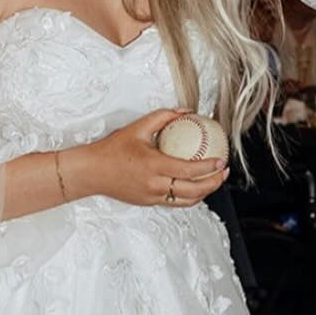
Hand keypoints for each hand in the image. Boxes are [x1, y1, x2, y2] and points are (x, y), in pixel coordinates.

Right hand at [70, 109, 228, 206]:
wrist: (92, 172)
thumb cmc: (112, 149)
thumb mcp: (137, 128)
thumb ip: (163, 117)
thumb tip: (185, 111)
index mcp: (154, 166)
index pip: (188, 170)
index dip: (208, 168)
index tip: (221, 161)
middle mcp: (155, 185)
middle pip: (193, 191)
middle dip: (214, 183)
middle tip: (223, 172)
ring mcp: (152, 197)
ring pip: (187, 201)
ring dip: (204, 192)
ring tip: (213, 180)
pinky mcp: (149, 203)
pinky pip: (175, 202)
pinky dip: (189, 196)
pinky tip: (194, 186)